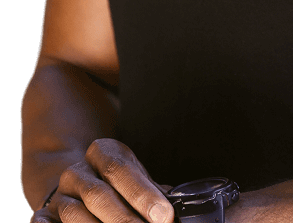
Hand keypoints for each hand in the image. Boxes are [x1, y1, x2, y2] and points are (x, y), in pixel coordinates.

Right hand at [29, 138, 174, 221]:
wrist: (78, 183)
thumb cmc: (117, 184)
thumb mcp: (135, 178)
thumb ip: (152, 193)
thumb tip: (173, 212)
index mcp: (102, 152)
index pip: (120, 169)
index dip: (142, 194)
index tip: (164, 216)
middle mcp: (77, 172)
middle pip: (98, 196)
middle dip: (125, 220)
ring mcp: (59, 196)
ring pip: (74, 215)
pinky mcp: (44, 216)